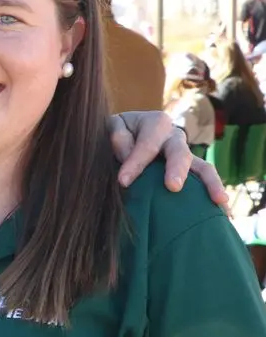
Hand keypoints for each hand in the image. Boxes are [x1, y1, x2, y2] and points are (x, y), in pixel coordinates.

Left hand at [108, 112, 228, 205]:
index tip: (123, 182)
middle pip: (179, 152)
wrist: (124, 134)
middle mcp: (174, 137)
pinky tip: (224, 213)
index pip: (148, 144)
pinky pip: (205, 181)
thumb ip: (117, 136)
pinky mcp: (190, 171)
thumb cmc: (116, 132)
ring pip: (202, 167)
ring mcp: (185, 154)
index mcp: (155, 123)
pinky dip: (215, 194)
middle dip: (176, 169)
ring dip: (209, 183)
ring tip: (217, 200)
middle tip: (173, 187)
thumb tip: (127, 154)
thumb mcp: (111, 127)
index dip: (136, 162)